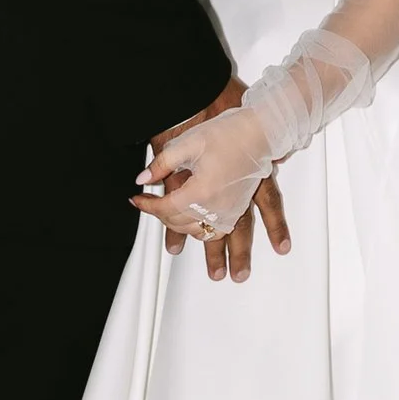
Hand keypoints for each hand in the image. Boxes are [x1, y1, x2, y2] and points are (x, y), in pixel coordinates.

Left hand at [137, 79, 290, 281]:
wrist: (259, 126)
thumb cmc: (226, 131)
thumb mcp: (187, 143)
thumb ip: (162, 164)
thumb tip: (144, 178)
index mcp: (200, 192)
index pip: (167, 209)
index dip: (149, 206)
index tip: (139, 200)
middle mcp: (219, 205)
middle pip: (189, 226)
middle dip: (171, 227)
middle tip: (162, 230)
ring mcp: (235, 205)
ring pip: (219, 235)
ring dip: (220, 252)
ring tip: (225, 274)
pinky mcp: (246, 200)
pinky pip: (238, 225)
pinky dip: (236, 237)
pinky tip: (242, 245)